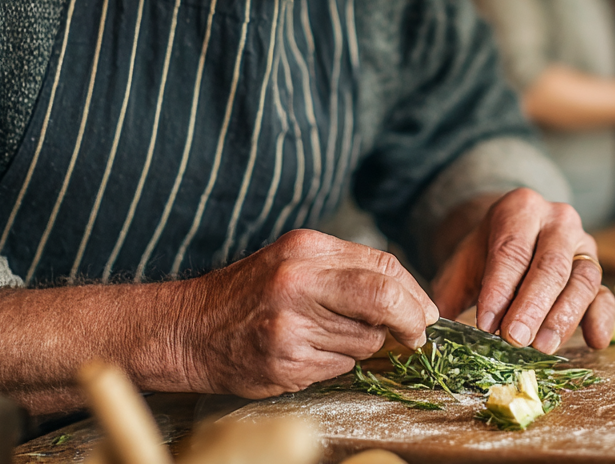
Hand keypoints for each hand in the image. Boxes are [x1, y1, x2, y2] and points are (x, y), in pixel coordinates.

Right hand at [177, 230, 437, 397]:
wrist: (189, 329)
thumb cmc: (248, 295)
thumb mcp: (295, 261)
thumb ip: (347, 272)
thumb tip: (409, 300)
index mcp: (307, 248)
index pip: (382, 266)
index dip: (414, 293)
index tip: (425, 312)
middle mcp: (299, 281)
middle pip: (382, 298)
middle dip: (410, 320)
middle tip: (416, 335)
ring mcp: (292, 323)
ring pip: (365, 340)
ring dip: (362, 346)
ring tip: (326, 337)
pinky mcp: (286, 361)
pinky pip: (339, 366)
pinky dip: (335, 364)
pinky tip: (307, 354)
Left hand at [430, 188, 614, 354]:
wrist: (510, 237)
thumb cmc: (484, 255)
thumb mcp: (461, 264)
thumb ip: (450, 293)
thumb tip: (436, 329)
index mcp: (521, 209)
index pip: (511, 251)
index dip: (500, 290)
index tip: (486, 324)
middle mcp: (559, 221)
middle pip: (550, 265)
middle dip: (532, 306)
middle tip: (515, 340)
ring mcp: (583, 245)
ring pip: (582, 280)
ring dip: (563, 317)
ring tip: (542, 348)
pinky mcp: (598, 272)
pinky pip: (606, 295)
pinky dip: (603, 319)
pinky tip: (594, 341)